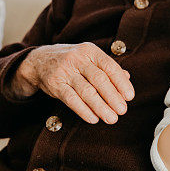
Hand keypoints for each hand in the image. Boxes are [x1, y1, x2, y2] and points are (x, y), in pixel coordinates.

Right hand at [8, 42, 133, 124]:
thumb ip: (108, 68)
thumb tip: (127, 77)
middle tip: (122, 110)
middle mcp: (78, 59)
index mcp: (90, 51)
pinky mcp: (55, 84)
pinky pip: (71, 99)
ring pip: (86, 91)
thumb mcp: (90, 58)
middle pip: (99, 80)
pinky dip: (84, 111)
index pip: (110, 66)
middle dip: (113, 97)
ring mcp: (65, 71)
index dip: (121, 82)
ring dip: (101, 107)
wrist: (39, 60)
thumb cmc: (72, 61)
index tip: (130, 96)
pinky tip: (94, 119)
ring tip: (111, 118)